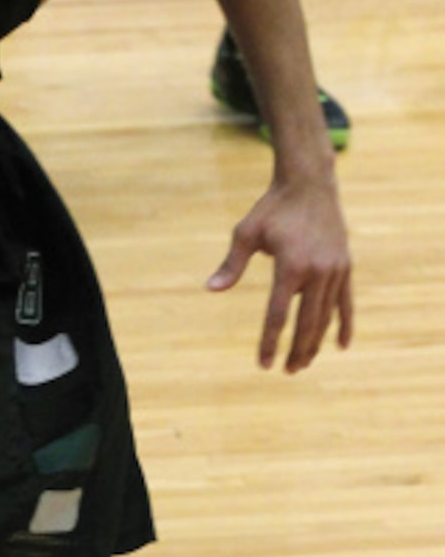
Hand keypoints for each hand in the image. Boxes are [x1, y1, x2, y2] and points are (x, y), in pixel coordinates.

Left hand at [206, 176, 352, 371]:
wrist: (309, 185)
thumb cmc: (272, 209)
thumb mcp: (246, 233)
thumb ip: (231, 264)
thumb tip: (210, 289)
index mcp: (291, 265)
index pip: (278, 314)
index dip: (270, 341)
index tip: (263, 363)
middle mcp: (318, 271)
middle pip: (307, 323)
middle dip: (296, 350)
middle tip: (285, 371)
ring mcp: (336, 270)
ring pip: (326, 317)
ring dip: (316, 343)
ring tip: (302, 363)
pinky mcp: (346, 267)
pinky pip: (347, 303)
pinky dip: (344, 325)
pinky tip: (341, 346)